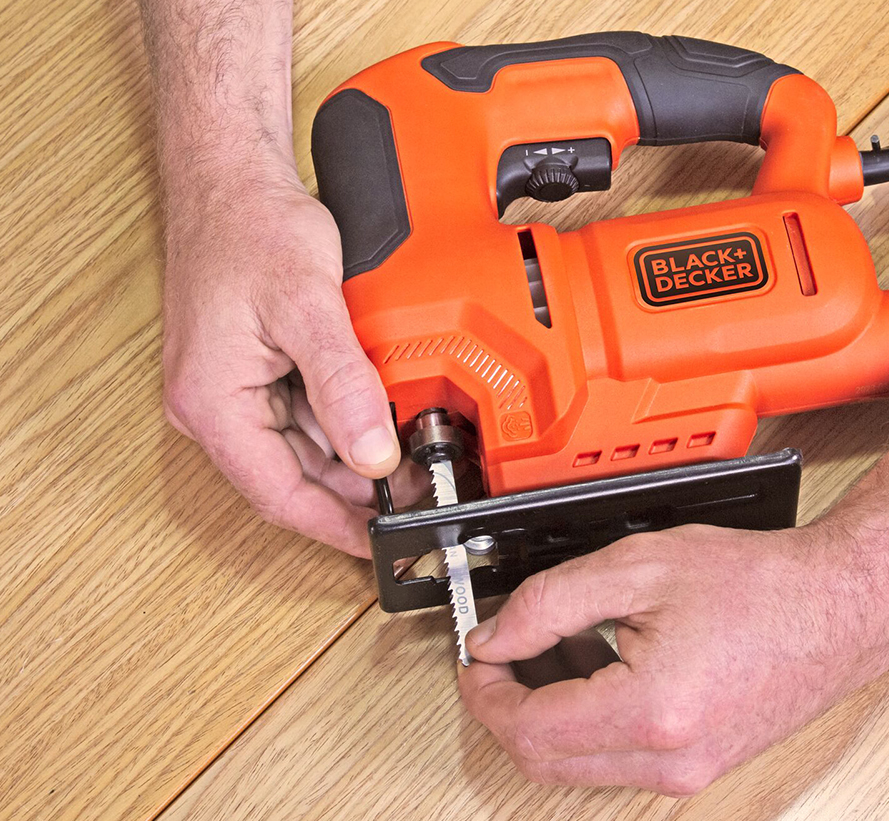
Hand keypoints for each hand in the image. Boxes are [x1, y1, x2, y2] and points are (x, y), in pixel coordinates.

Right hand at [160, 166, 427, 555]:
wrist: (233, 176)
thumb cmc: (251, 228)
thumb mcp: (307, 307)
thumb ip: (342, 385)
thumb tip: (372, 454)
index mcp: (213, 403)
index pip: (277, 495)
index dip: (334, 527)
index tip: (380, 544)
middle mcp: (216, 406)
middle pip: (293, 478)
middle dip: (355, 493)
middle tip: (416, 493)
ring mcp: (235, 389)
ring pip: (303, 449)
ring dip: (354, 458)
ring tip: (411, 459)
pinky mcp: (255, 370)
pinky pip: (304, 415)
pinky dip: (344, 423)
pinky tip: (383, 419)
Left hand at [459, 523, 888, 795]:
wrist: (840, 607)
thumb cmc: (763, 584)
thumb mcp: (641, 565)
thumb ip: (551, 601)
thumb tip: (495, 636)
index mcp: (651, 713)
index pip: (527, 730)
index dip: (485, 692)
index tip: (478, 657)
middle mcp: (670, 760)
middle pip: (543, 763)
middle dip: (508, 709)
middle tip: (503, 656)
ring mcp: (687, 773)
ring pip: (576, 768)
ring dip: (549, 717)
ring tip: (563, 649)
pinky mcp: (697, 768)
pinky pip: (616, 761)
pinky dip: (589, 722)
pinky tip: (602, 666)